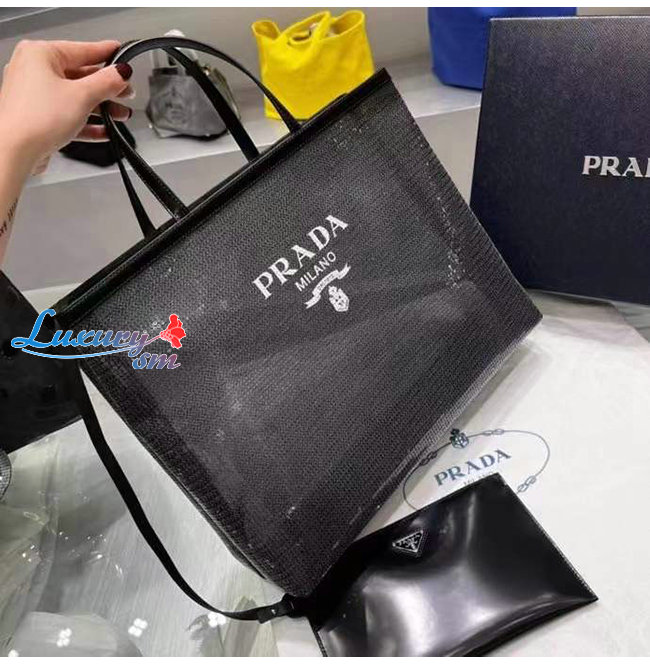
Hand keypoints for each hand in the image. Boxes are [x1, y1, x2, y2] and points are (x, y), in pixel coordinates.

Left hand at [0, 39, 133, 174]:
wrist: (14, 151)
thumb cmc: (35, 119)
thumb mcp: (82, 96)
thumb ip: (107, 82)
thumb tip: (121, 73)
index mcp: (40, 54)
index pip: (82, 49)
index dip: (107, 53)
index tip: (121, 53)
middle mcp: (34, 71)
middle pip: (80, 75)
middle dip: (107, 88)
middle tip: (126, 92)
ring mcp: (34, 95)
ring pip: (75, 97)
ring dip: (100, 108)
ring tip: (120, 115)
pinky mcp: (38, 117)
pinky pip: (68, 115)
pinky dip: (86, 122)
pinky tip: (103, 130)